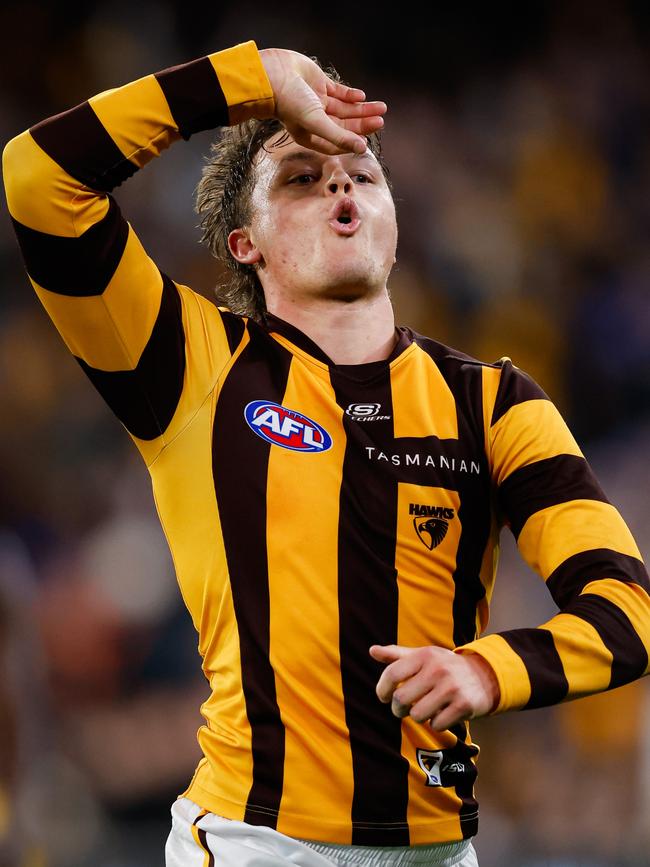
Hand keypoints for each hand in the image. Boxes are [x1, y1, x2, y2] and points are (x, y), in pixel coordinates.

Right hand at [259, 48, 386, 154]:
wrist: (271, 75)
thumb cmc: (289, 103)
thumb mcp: (316, 122)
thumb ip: (339, 136)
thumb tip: (362, 148)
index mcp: (311, 135)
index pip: (337, 143)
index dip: (352, 142)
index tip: (368, 141)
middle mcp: (315, 120)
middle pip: (345, 125)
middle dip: (363, 123)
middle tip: (381, 121)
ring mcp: (317, 101)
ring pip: (345, 108)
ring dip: (362, 109)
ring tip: (381, 108)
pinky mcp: (319, 84)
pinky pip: (339, 92)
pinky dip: (351, 95)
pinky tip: (362, 96)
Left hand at [370, 644, 499, 730]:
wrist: (485, 675)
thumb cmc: (445, 667)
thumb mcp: (423, 656)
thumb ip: (396, 655)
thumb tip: (371, 650)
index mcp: (425, 655)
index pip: (392, 674)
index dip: (382, 689)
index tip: (384, 696)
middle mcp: (438, 669)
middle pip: (401, 699)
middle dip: (398, 708)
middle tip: (402, 708)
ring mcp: (451, 687)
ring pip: (417, 715)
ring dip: (418, 716)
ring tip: (425, 709)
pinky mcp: (463, 705)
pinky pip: (436, 724)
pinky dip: (436, 723)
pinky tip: (443, 713)